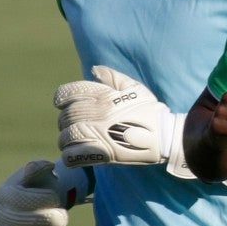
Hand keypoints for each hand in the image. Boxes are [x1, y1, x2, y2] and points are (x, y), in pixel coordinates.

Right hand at [0, 160, 67, 225]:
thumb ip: (39, 168)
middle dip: (51, 219)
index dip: (44, 199)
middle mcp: (2, 213)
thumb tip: (46, 166)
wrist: (40, 198)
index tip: (56, 198)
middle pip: (25, 221)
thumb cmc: (41, 183)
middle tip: (63, 216)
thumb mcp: (40, 172)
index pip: (23, 200)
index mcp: (6, 193)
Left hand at [53, 66, 184, 168]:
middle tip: (75, 125)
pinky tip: (76, 153)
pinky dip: (70, 155)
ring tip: (73, 141)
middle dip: (66, 121)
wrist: (164, 135)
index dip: (62, 98)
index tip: (65, 104)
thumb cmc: (149, 111)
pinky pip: (73, 155)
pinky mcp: (100, 153)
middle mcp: (96, 113)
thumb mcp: (134, 87)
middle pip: (66, 116)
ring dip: (66, 139)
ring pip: (66, 136)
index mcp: (102, 96)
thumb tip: (93, 70)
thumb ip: (112, 77)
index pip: (67, 93)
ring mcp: (97, 133)